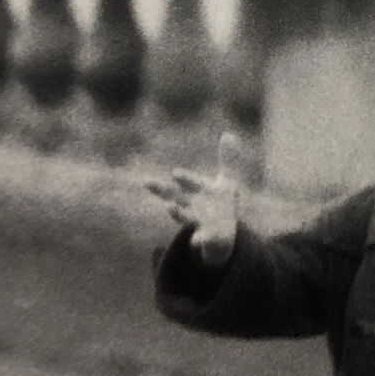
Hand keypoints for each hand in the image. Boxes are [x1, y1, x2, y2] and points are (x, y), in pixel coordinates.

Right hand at [145, 132, 244, 267]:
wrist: (224, 229)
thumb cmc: (221, 201)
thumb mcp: (228, 180)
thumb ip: (227, 158)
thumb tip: (227, 134)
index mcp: (200, 190)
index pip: (192, 182)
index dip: (185, 178)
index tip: (175, 173)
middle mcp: (193, 205)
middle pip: (177, 196)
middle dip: (163, 190)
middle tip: (146, 183)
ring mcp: (198, 221)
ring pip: (185, 217)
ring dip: (176, 213)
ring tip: (169, 208)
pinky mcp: (206, 236)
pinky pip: (202, 238)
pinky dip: (199, 239)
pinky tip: (196, 241)